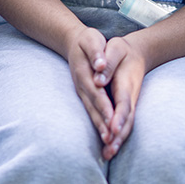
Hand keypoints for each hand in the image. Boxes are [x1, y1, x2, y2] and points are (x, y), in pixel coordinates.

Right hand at [65, 26, 114, 143]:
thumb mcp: (91, 39)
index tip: (112, 118)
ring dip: (100, 128)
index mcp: (84, 72)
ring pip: (91, 112)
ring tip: (109, 144)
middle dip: (102, 124)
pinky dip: (98, 124)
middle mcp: (81, 86)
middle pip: (93, 107)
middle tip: (111, 140)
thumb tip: (100, 65)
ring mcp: (82, 92)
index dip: (104, 106)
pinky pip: (92, 112)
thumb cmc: (86, 40)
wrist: (73, 42)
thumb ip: (96, 52)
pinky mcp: (85, 95)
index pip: (96, 92)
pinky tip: (106, 137)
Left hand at [102, 44, 145, 158]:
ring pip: (126, 125)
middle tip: (109, 150)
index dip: (118, 117)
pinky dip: (117, 137)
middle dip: (118, 135)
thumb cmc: (123, 50)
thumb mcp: (116, 48)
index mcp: (126, 82)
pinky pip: (123, 124)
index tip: (112, 129)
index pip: (123, 102)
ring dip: (118, 140)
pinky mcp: (125, 107)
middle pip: (126, 119)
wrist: (138, 53)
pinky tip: (108, 149)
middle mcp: (129, 96)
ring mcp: (129, 103)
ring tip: (108, 154)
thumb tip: (98, 78)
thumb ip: (108, 61)